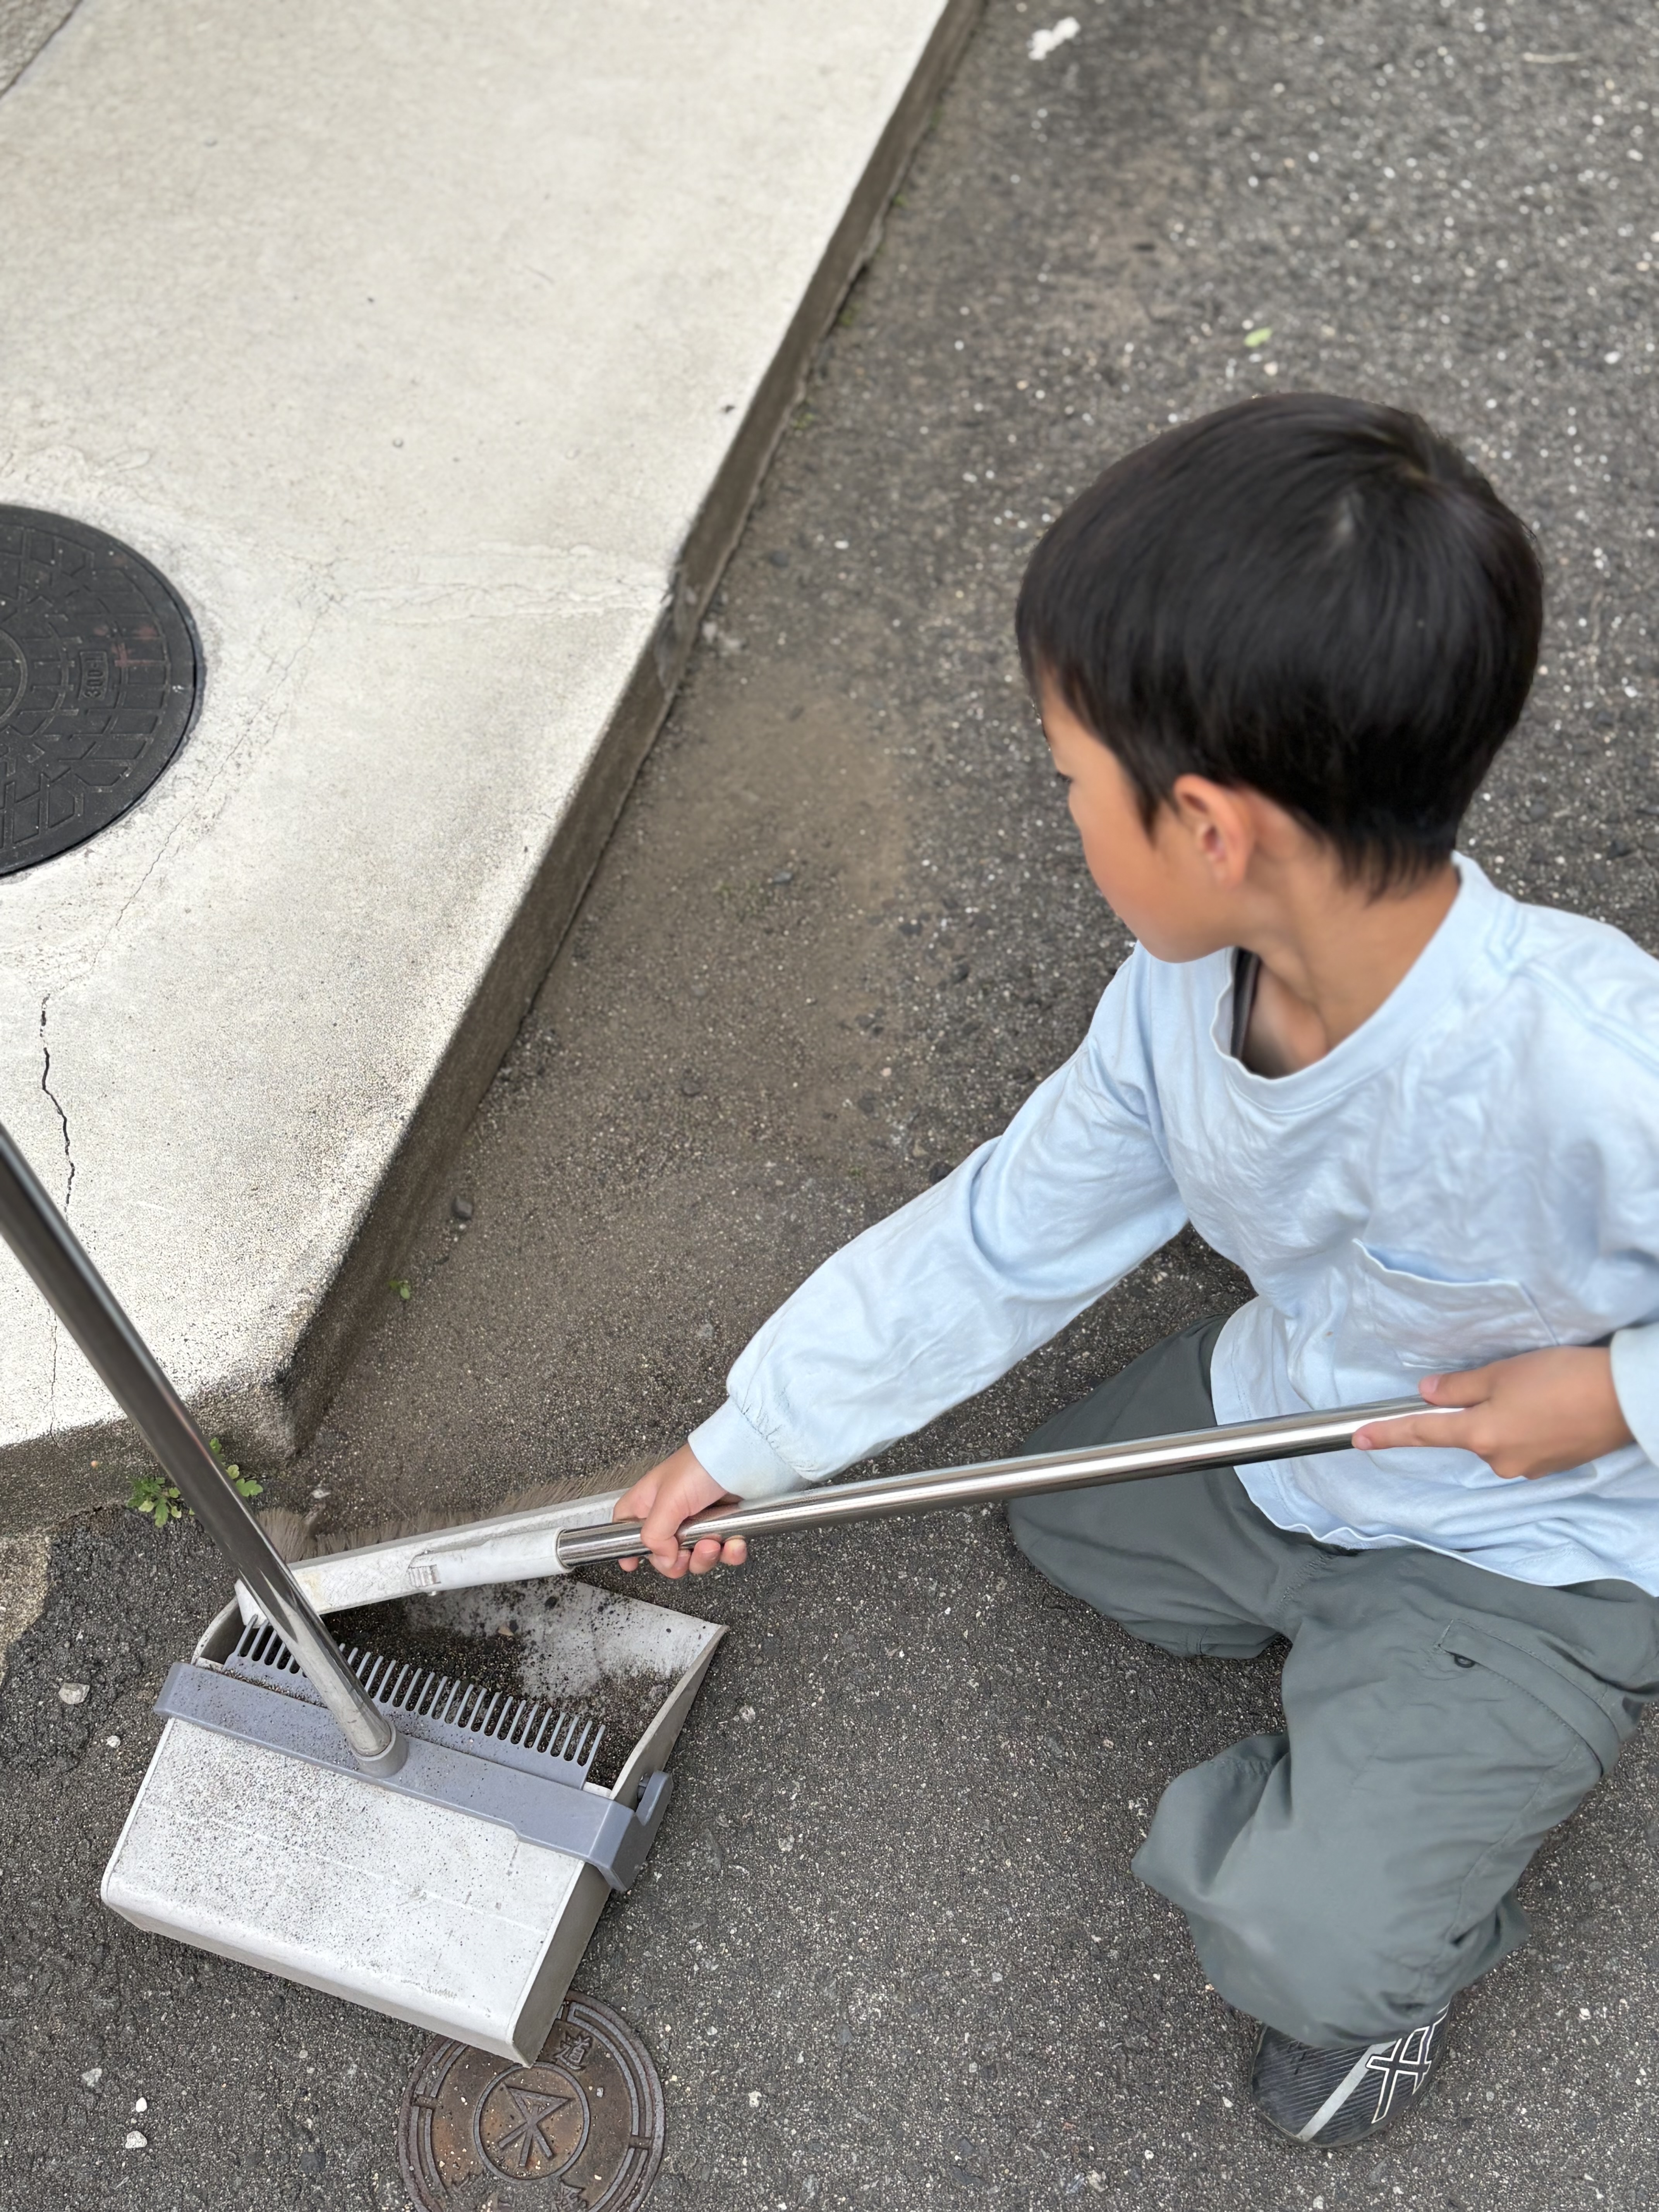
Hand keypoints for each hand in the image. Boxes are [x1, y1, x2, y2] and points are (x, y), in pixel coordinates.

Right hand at [614, 1443, 747, 1577]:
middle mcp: (671, 1515)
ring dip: (705, 1558)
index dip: (627, 1547)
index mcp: (649, 1503)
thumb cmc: (701, 1466)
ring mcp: (699, 1522)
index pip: (626, 1528)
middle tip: (685, 1554)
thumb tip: (662, 1559)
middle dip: (677, 1561)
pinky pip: (725, 1554)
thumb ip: (656, 1533)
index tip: (633, 1564)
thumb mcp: (670, 1499)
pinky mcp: (724, 1527)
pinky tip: (735, 1543)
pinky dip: (731, 1553)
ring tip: (714, 1543)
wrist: (744, 1457)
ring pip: (695, 1558)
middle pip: (663, 1554)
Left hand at [1352, 1346, 1633, 1480]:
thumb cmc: (1561, 1379)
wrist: (1624, 1399)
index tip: (1358, 1438)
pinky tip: (1551, 1407)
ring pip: (1498, 1437)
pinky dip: (1528, 1424)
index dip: (1388, 1434)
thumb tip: (1428, 1393)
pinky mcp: (1550, 1466)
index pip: (1422, 1433)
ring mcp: (1526, 1468)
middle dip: (1477, 1408)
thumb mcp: (1503, 1372)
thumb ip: (1461, 1386)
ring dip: (1507, 1416)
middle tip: (1514, 1380)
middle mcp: (1498, 1460)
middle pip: (1468, 1433)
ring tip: (1541, 1391)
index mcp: (1480, 1436)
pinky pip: (1523, 1443)